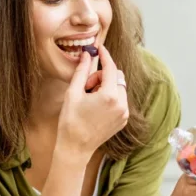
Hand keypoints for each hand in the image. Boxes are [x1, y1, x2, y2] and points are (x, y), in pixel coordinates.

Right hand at [56, 46, 127, 163]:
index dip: (105, 56)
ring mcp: (124, 113)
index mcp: (110, 96)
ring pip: (119, 88)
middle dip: (102, 76)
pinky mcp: (123, 120)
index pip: (111, 68)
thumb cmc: (70, 120)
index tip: (99, 48)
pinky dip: (110, 98)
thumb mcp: (73, 92)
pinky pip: (120, 100)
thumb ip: (82, 70)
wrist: (75, 147)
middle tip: (86, 86)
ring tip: (90, 99)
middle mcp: (122, 104)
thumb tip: (87, 54)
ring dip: (106, 87)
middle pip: (116, 77)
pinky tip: (95, 107)